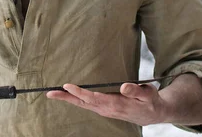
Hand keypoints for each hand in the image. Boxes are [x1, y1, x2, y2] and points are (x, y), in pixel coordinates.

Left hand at [46, 82, 166, 125]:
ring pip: (82, 105)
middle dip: (65, 98)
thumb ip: (136, 90)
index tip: (67, 86)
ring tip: (53, 93)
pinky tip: (68, 95)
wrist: (152, 114)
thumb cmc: (149, 101)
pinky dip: (75, 100)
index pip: (93, 97)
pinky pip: (86, 104)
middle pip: (82, 103)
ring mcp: (104, 110)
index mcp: (115, 104)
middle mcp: (107, 108)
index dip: (80, 92)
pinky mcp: (104, 109)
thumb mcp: (147, 94)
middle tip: (50, 93)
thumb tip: (124, 86)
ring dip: (67, 99)